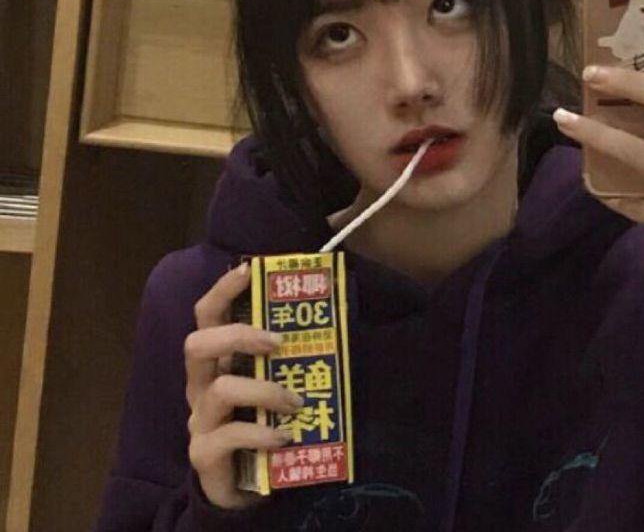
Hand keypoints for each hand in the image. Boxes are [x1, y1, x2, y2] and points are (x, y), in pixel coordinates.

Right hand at [185, 263, 303, 508]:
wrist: (246, 485)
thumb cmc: (263, 421)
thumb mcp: (277, 382)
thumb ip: (292, 356)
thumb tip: (337, 314)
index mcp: (217, 361)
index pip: (207, 315)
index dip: (223, 288)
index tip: (249, 268)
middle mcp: (200, 386)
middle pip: (197, 344)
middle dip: (238, 335)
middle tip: (277, 341)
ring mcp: (199, 420)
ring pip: (220, 389)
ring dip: (265, 390)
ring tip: (296, 402)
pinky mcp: (204, 454)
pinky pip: (230, 435)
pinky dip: (261, 433)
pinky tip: (285, 437)